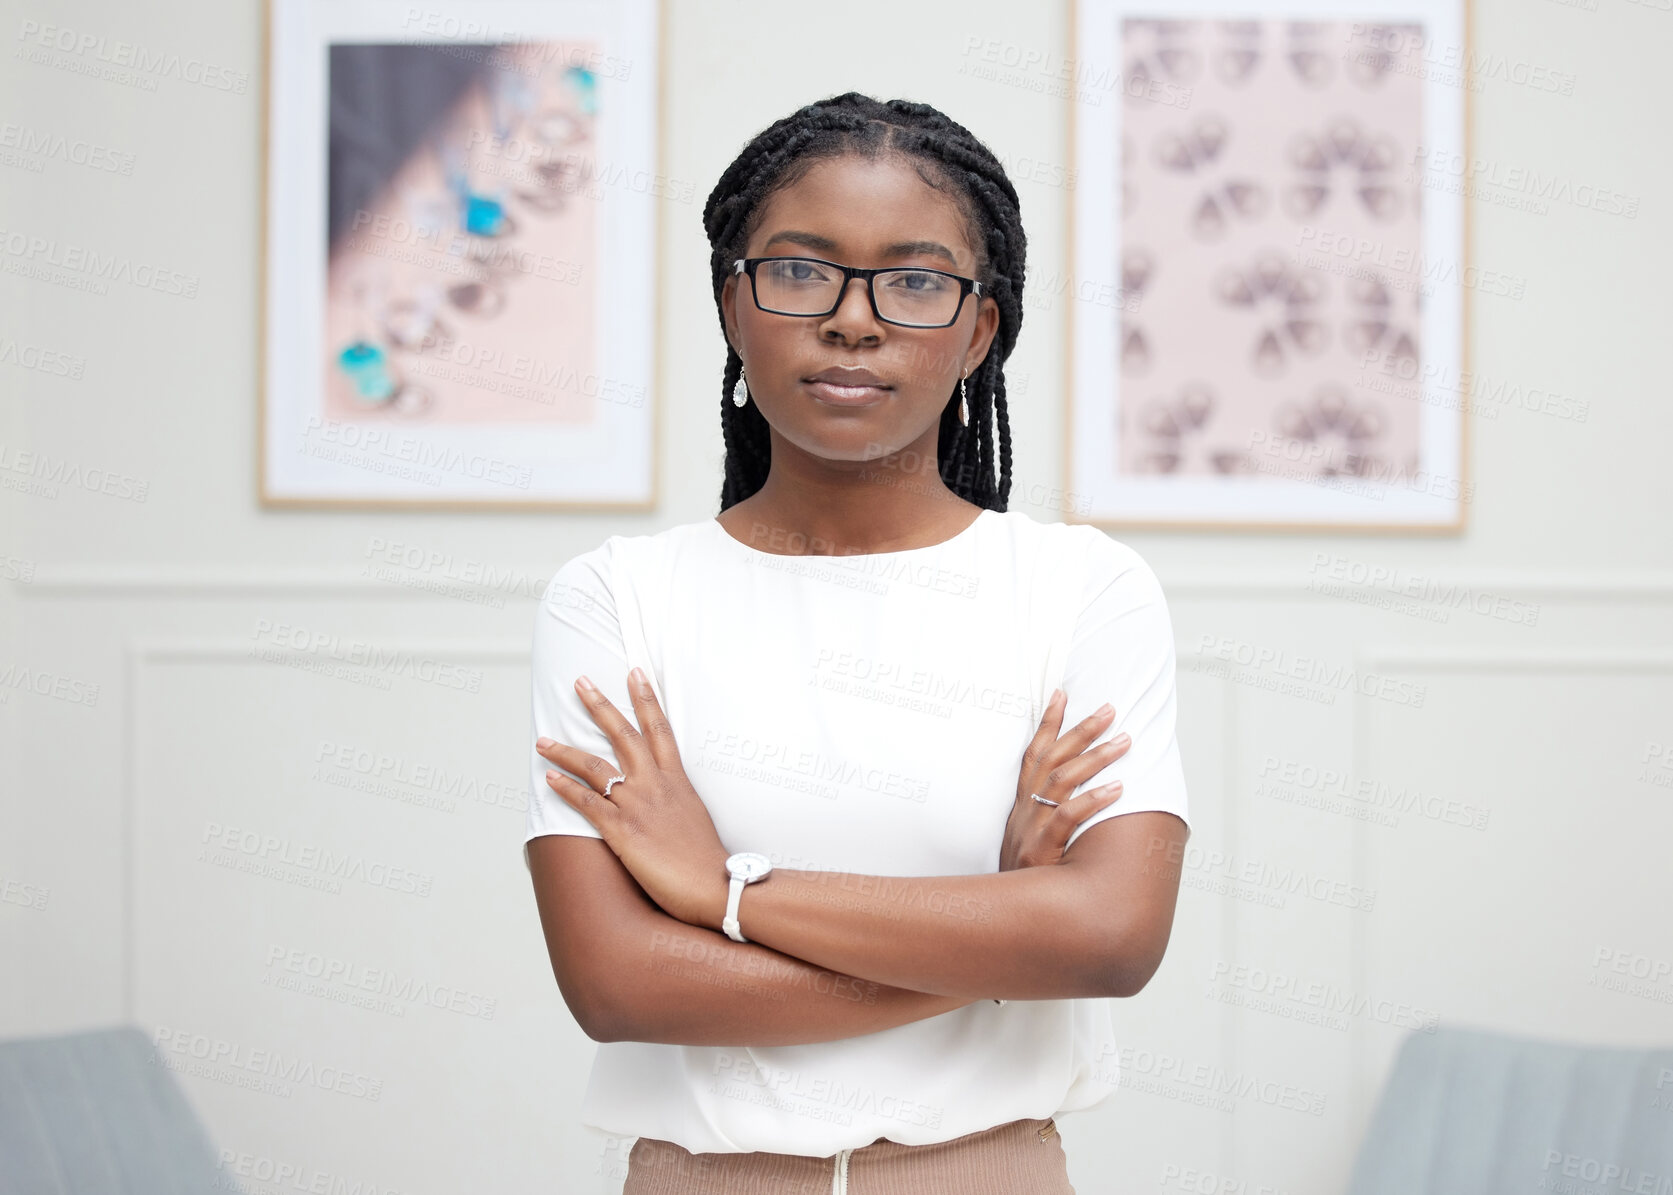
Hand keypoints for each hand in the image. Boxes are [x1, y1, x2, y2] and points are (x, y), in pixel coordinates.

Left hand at [535, 668, 729, 929]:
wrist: (715, 884)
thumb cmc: (707, 859)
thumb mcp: (696, 817)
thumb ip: (677, 801)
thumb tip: (667, 800)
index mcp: (677, 780)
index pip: (660, 729)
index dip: (646, 699)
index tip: (635, 673)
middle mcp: (655, 785)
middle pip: (624, 735)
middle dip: (599, 706)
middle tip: (580, 682)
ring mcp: (638, 805)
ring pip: (596, 766)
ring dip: (565, 751)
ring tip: (542, 739)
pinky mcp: (622, 830)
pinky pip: (588, 802)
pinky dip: (565, 788)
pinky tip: (548, 778)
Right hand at [1000, 688, 1128, 870]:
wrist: (1001, 916)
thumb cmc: (1025, 880)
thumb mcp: (1028, 844)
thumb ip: (1047, 820)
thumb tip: (1077, 798)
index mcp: (1020, 806)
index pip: (1032, 754)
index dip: (1047, 723)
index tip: (1063, 693)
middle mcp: (1023, 811)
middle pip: (1051, 759)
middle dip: (1081, 730)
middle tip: (1110, 709)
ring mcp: (1030, 829)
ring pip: (1061, 781)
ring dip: (1095, 758)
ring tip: (1125, 741)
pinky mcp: (1041, 850)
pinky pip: (1067, 818)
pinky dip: (1092, 799)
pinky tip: (1118, 788)